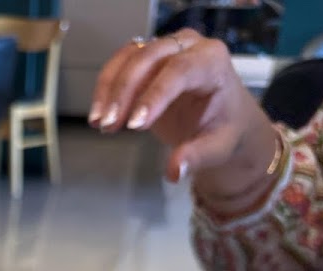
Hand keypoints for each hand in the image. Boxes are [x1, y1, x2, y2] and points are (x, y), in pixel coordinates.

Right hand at [89, 32, 276, 204]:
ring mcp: (166, 49)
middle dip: (124, 91)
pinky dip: (106, 87)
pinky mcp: (148, 58)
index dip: (154, 95)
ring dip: (110, 89)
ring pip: (130, 58)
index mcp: (212, 61)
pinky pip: (121, 64)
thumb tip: (173, 171)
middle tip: (108, 125)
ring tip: (100, 123)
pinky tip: (98, 115)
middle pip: (149, 57)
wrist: (221, 117)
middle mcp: (189, 46)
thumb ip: (197, 157)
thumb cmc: (223, 128)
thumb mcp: (218, 147)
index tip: (135, 125)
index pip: (179, 70)